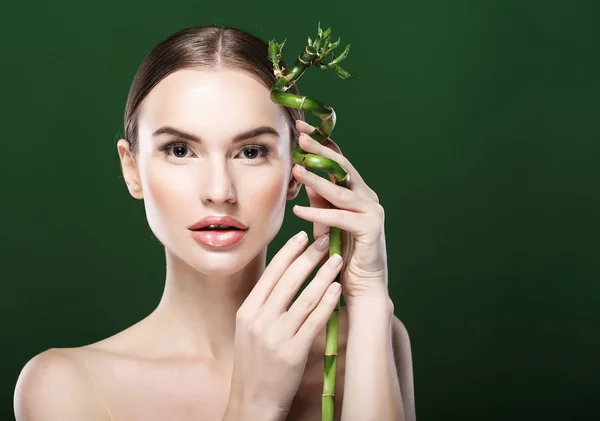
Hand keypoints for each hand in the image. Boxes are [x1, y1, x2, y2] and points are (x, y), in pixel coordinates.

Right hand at [228, 231, 342, 419]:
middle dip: (308, 257)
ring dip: (323, 275)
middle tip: (324, 241)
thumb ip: (262, 305)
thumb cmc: (254, 364)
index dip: (288, 253)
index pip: (270, 274)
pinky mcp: (292, 353)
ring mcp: (275, 336)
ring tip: (337, 259)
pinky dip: (327, 303)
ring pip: (304, 298)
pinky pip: (313, 322)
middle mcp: (259, 320)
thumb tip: (282, 277)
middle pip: (288, 281)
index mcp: (247, 311)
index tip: (302, 236)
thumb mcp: (248, 330)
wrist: (252, 402)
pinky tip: (337, 289)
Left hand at [292, 120, 388, 301]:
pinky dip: (319, 214)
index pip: (338, 162)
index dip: (321, 144)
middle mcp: (367, 197)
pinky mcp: (371, 229)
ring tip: (296, 169)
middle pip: (342, 168)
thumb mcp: (325, 223)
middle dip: (320, 150)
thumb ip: (319, 202)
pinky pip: (340, 218)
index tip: (301, 129)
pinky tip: (299, 210)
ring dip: (316, 179)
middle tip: (301, 135)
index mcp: (357, 193)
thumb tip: (304, 178)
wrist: (361, 287)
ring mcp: (372, 212)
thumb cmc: (342, 256)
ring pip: (340, 190)